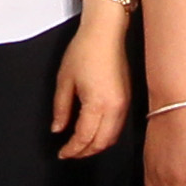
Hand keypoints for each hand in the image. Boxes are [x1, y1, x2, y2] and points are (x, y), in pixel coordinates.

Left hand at [51, 7, 130, 160]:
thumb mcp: (64, 80)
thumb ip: (61, 109)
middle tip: (70, 153)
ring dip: (96, 146)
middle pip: (101, 143)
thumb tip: (58, 128)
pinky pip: (118, 127)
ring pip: (112, 138)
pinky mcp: (127, 99)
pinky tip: (94, 133)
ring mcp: (124, 104)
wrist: (105, 33)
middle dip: (84, 152)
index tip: (62, 153)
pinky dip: (106, 136)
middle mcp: (115, 107)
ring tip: (80, 146)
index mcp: (98, 104)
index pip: (84, 138)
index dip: (72, 149)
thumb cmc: (85, 50)